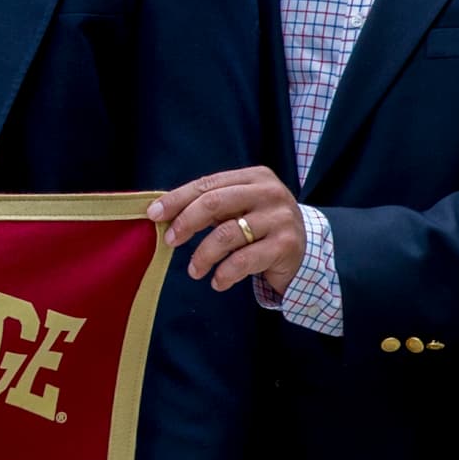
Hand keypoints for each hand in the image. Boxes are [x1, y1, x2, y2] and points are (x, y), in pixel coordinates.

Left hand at [150, 165, 306, 294]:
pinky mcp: (286, 245)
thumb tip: (162, 213)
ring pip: (227, 235)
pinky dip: (224, 274)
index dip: (177, 199)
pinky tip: (217, 282)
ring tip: (194, 270)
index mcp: (254, 177)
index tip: (153, 215)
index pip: (207, 184)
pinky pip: (244, 261)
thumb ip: (209, 206)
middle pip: (214, 203)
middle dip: (186, 223)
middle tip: (169, 241)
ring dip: (203, 255)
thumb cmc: (261, 227)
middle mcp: (269, 192)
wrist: (305, 251)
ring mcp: (280, 218)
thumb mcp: (239, 209)